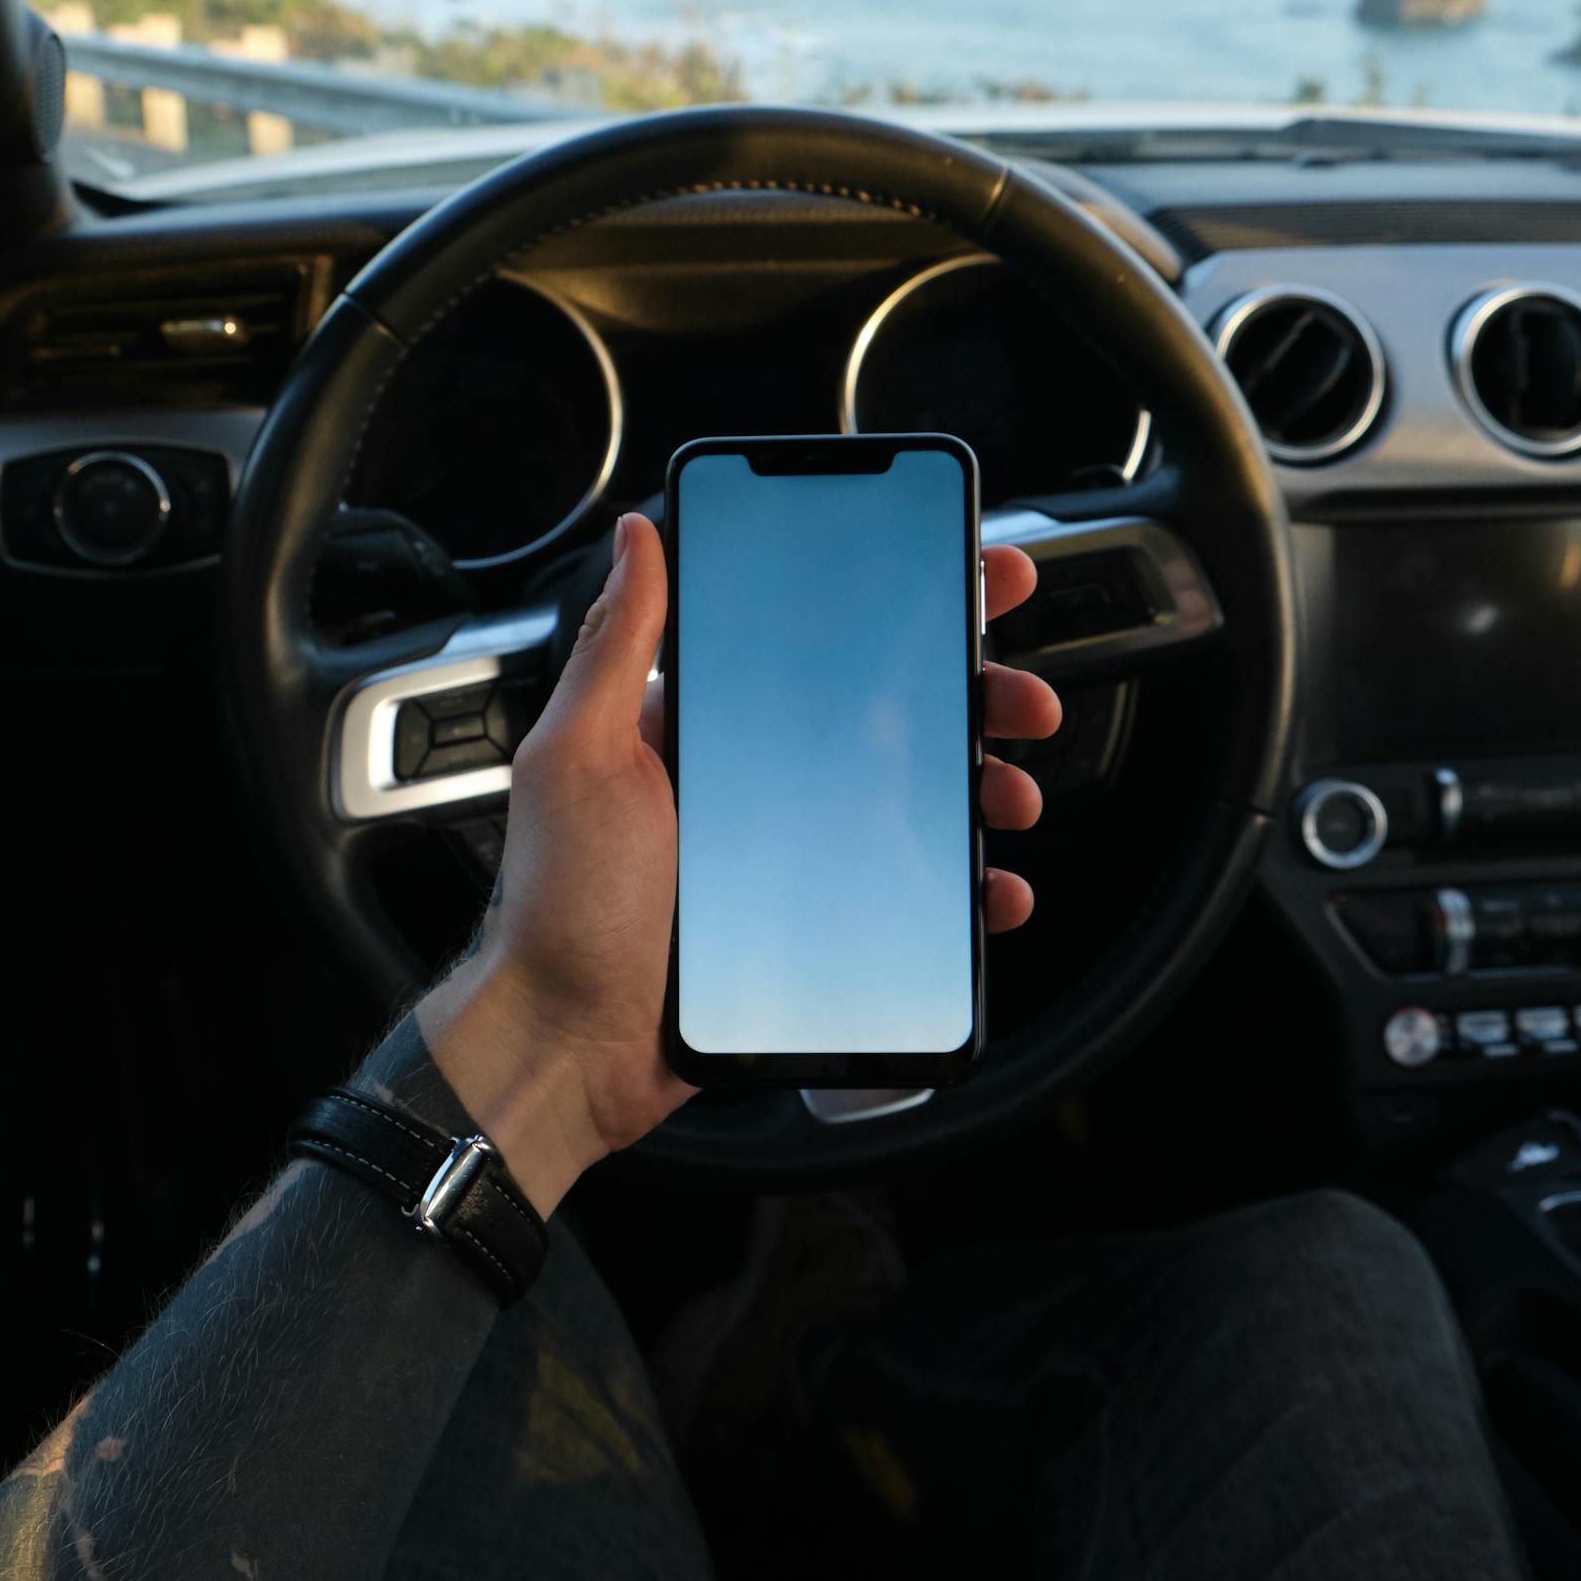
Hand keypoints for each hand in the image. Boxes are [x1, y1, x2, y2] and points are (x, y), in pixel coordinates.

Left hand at [420, 511, 1060, 1212]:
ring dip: (988, 785)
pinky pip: (920, 895)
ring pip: (925, 801)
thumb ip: (617, 643)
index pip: (825, 638)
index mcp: (716, 724)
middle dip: (979, 694)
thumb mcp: (577, 756)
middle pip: (900, 714)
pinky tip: (997, 887)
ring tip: (1011, 794)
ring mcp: (802, 851)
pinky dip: (973, 888)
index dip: (906, 602)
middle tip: (1021, 698)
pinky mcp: (825, 921)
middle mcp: (767, 778)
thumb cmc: (559, 906)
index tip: (975, 575)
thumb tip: (637, 534)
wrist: (574, 1045)